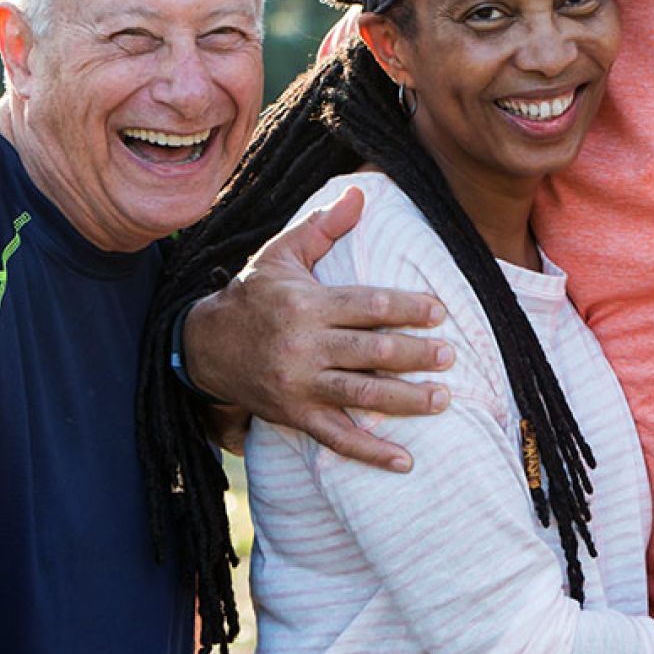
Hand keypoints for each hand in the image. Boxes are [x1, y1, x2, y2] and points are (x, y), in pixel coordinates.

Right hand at [180, 184, 454, 469]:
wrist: (203, 347)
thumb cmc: (252, 297)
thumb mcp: (280, 256)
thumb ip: (323, 228)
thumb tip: (360, 191)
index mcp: (306, 304)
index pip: (366, 306)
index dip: (406, 307)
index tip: (439, 311)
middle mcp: (304, 346)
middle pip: (371, 351)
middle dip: (415, 355)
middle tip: (450, 356)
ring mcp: (299, 385)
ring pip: (362, 395)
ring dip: (406, 400)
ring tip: (442, 399)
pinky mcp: (295, 416)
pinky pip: (337, 438)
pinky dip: (371, 452)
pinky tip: (405, 461)